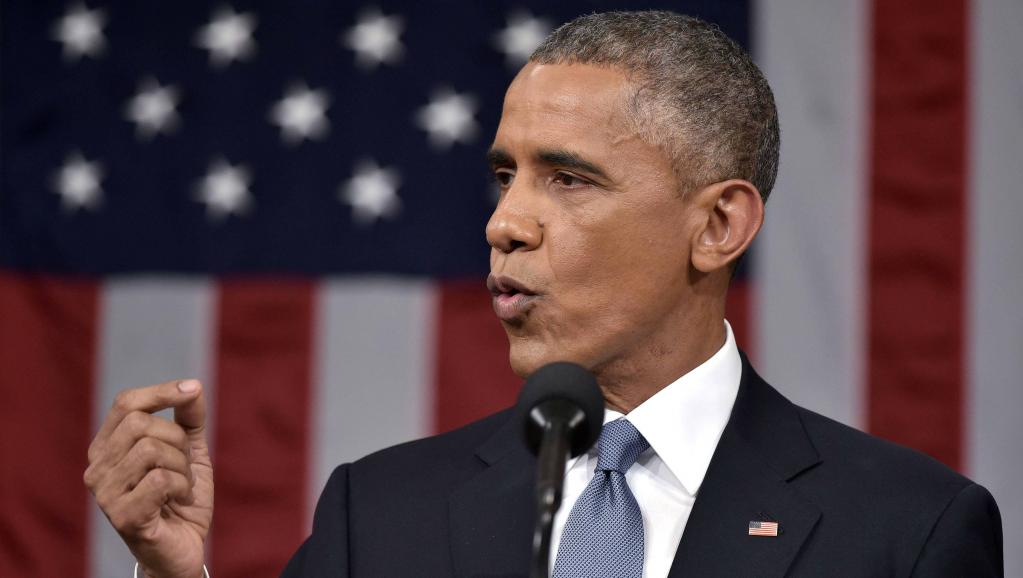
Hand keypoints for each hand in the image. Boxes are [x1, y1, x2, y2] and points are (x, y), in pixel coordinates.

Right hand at [84, 380, 212, 577]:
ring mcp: (104, 493)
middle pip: (141, 423)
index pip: (126, 403)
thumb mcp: (190, 451)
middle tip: (185, 465)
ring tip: (182, 485)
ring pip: (151, 450)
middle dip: (178, 440)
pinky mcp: (121, 516)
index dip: (161, 392)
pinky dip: (182, 486)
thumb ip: (189, 418)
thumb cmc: (181, 497)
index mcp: (108, 447)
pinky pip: (160, 479)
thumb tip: (192, 386)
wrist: (183, 547)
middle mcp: (97, 467)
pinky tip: (179, 501)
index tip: (192, 390)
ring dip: (182, 466)